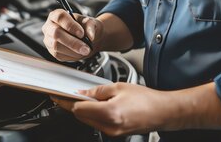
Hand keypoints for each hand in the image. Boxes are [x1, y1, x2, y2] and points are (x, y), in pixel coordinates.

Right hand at [42, 9, 102, 60]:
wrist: (84, 37)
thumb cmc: (83, 27)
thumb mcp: (89, 22)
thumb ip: (90, 25)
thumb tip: (90, 36)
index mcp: (56, 15)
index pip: (59, 17)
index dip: (70, 25)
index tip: (81, 33)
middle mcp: (49, 26)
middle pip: (56, 33)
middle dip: (72, 42)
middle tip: (86, 48)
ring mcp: (49, 39)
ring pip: (56, 46)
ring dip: (73, 50)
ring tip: (85, 50)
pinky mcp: (51, 50)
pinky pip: (59, 54)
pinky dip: (71, 55)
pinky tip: (79, 53)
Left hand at [51, 83, 168, 135]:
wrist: (163, 112)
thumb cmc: (146, 99)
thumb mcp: (119, 87)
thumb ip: (97, 90)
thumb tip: (82, 92)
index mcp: (109, 113)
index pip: (78, 108)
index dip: (65, 101)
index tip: (57, 96)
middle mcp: (109, 126)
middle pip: (80, 116)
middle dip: (72, 105)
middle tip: (67, 94)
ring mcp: (112, 132)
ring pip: (87, 121)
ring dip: (82, 110)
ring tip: (83, 98)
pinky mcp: (115, 134)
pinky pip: (96, 124)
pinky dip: (92, 115)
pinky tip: (94, 106)